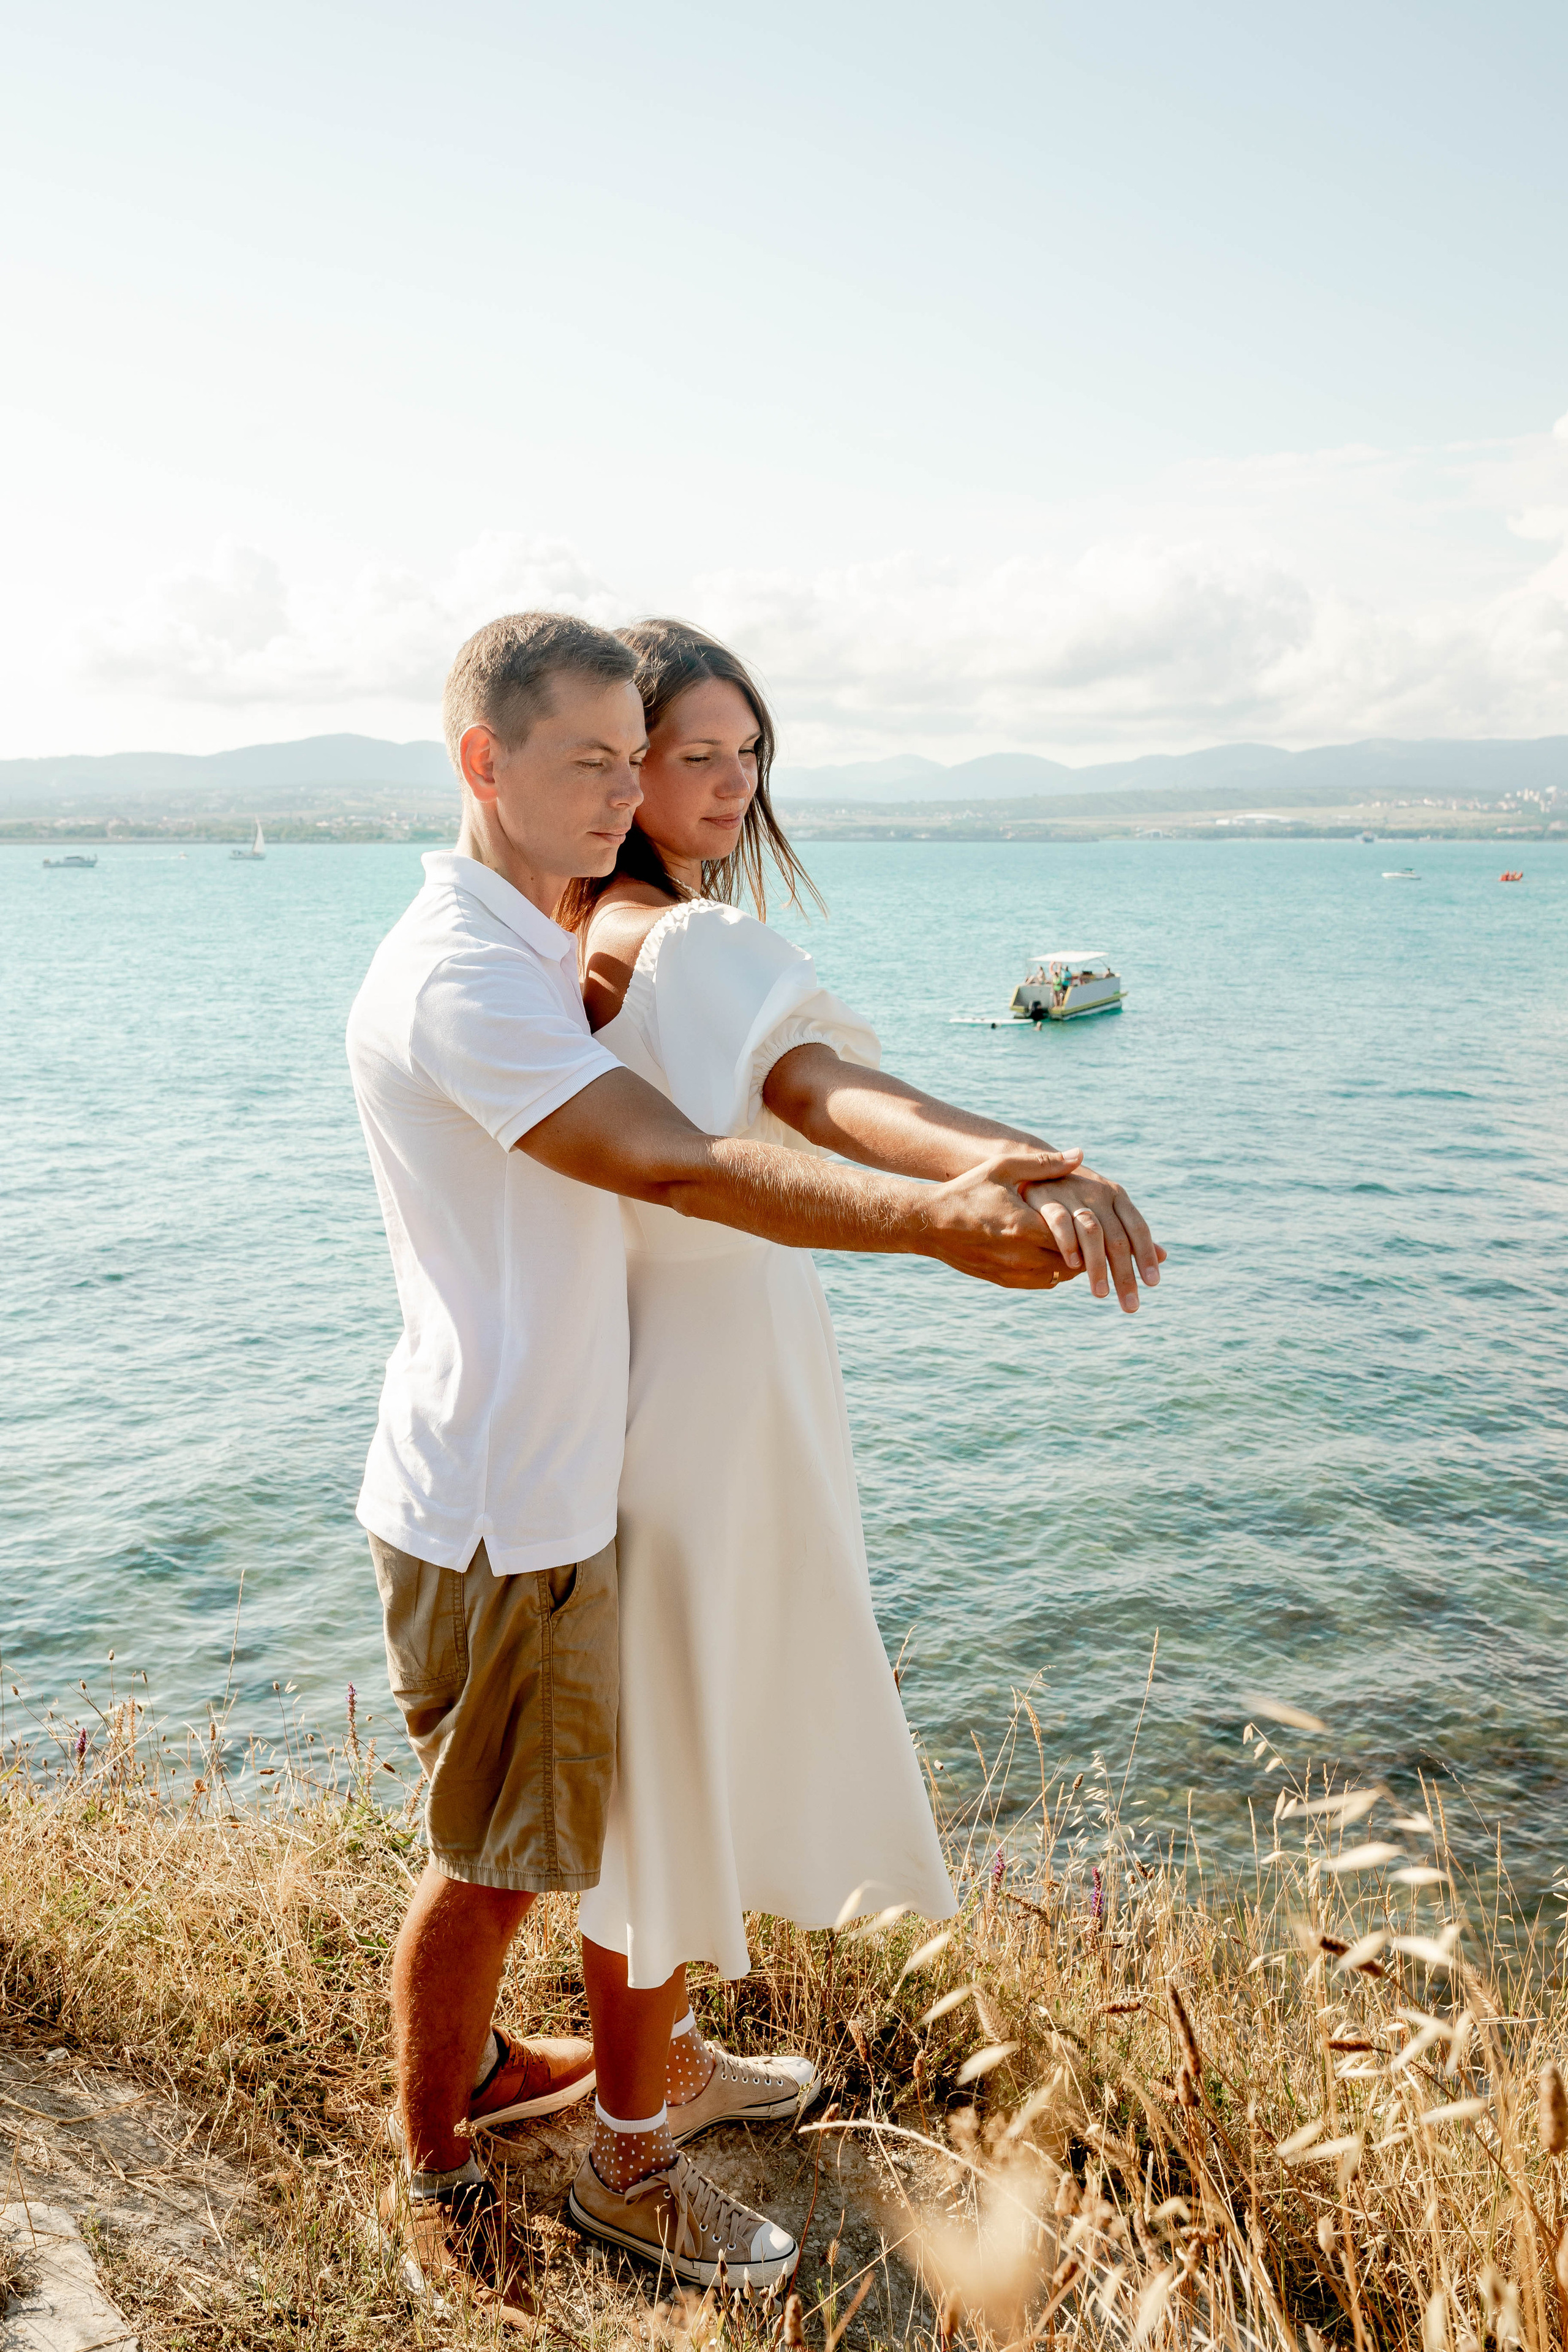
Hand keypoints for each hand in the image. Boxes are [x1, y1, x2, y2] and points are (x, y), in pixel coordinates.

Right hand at [916, 1150, 1086, 1289]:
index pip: (1077, 1236)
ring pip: (1061, 1275)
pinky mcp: (1004, 1280)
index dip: (1089, 1228)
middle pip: (1073, 1260)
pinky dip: (1053, 1270)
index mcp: (1025, 1226)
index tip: (1094, 1217)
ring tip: (1074, 1240)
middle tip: (1091, 1231)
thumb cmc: (967, 1191)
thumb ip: (1044, 1164)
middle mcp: (1022, 1255)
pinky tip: (1051, 1251)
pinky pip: (1043, 1282)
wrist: (929, 1223)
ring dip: (1071, 1261)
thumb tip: (1080, 1155)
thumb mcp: (1002, 1169)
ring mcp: (1013, 1271)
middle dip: (1085, 1247)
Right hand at [1023, 1163, 1164, 1313]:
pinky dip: (1068, 1244)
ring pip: (1092, 1233)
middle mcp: (1097, 1193)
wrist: (1031, 1163)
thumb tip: (1163, 1255)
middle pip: (1117, 1237)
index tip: (1153, 1283)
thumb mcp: (1103, 1208)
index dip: (1146, 1255)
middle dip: (1124, 1274)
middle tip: (1130, 1305)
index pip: (1137, 1228)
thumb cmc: (1071, 1194)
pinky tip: (1073, 1267)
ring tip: (1101, 1294)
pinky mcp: (1045, 1197)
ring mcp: (1072, 1194)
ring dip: (1097, 1266)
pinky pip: (1059, 1223)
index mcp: (1116, 1195)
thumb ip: (1129, 1232)